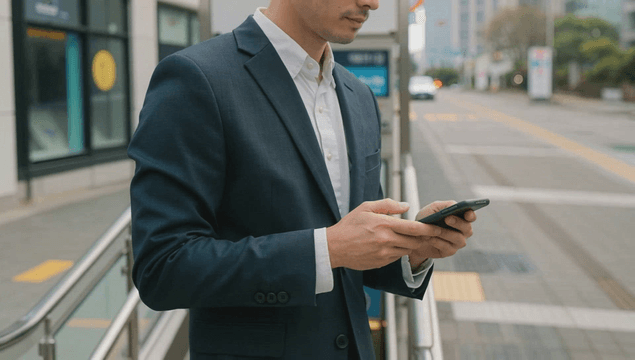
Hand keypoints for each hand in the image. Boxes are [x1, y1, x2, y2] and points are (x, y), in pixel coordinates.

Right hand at [326, 199, 444, 270]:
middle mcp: (386, 241)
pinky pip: (397, 257)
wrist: (334, 247)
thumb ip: (387, 205)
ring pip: (407, 250)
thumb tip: (406, 206)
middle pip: (414, 241)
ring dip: (411, 244)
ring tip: (410, 238)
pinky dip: (399, 251)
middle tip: (428, 233)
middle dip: (423, 237)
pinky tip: (393, 245)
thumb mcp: (365, 208)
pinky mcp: (381, 263)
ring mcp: (384, 254)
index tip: (437, 227)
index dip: (428, 228)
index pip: (413, 228)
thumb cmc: (349, 226)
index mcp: (384, 225)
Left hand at [406, 201, 476, 266]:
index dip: (471, 215)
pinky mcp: (449, 251)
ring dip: (445, 233)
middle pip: (467, 228)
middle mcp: (463, 231)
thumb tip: (455, 205)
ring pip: (458, 239)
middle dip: (458, 223)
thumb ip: (446, 205)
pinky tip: (429, 238)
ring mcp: (457, 242)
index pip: (471, 216)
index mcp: (461, 218)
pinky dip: (437, 242)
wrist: (414, 236)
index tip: (467, 213)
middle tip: (447, 219)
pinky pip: (447, 247)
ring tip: (434, 229)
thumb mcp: (433, 208)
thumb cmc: (427, 219)